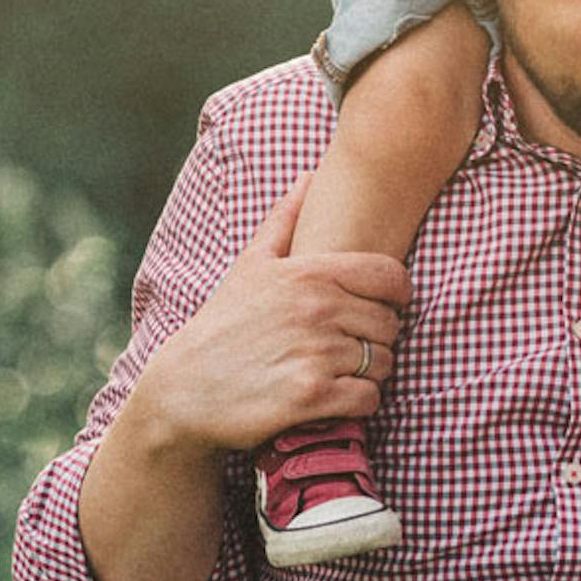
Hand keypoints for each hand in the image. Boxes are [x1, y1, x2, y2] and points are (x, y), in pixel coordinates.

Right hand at [134, 183, 410, 454]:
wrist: (185, 389)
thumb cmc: (222, 325)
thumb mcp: (249, 266)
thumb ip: (284, 220)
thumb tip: (309, 177)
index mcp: (308, 273)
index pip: (390, 276)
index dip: (396, 295)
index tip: (381, 307)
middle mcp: (317, 309)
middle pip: (390, 325)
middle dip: (376, 339)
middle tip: (349, 348)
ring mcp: (317, 354)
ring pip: (384, 364)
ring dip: (368, 373)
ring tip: (338, 373)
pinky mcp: (313, 397)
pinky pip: (369, 399)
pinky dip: (358, 403)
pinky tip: (334, 399)